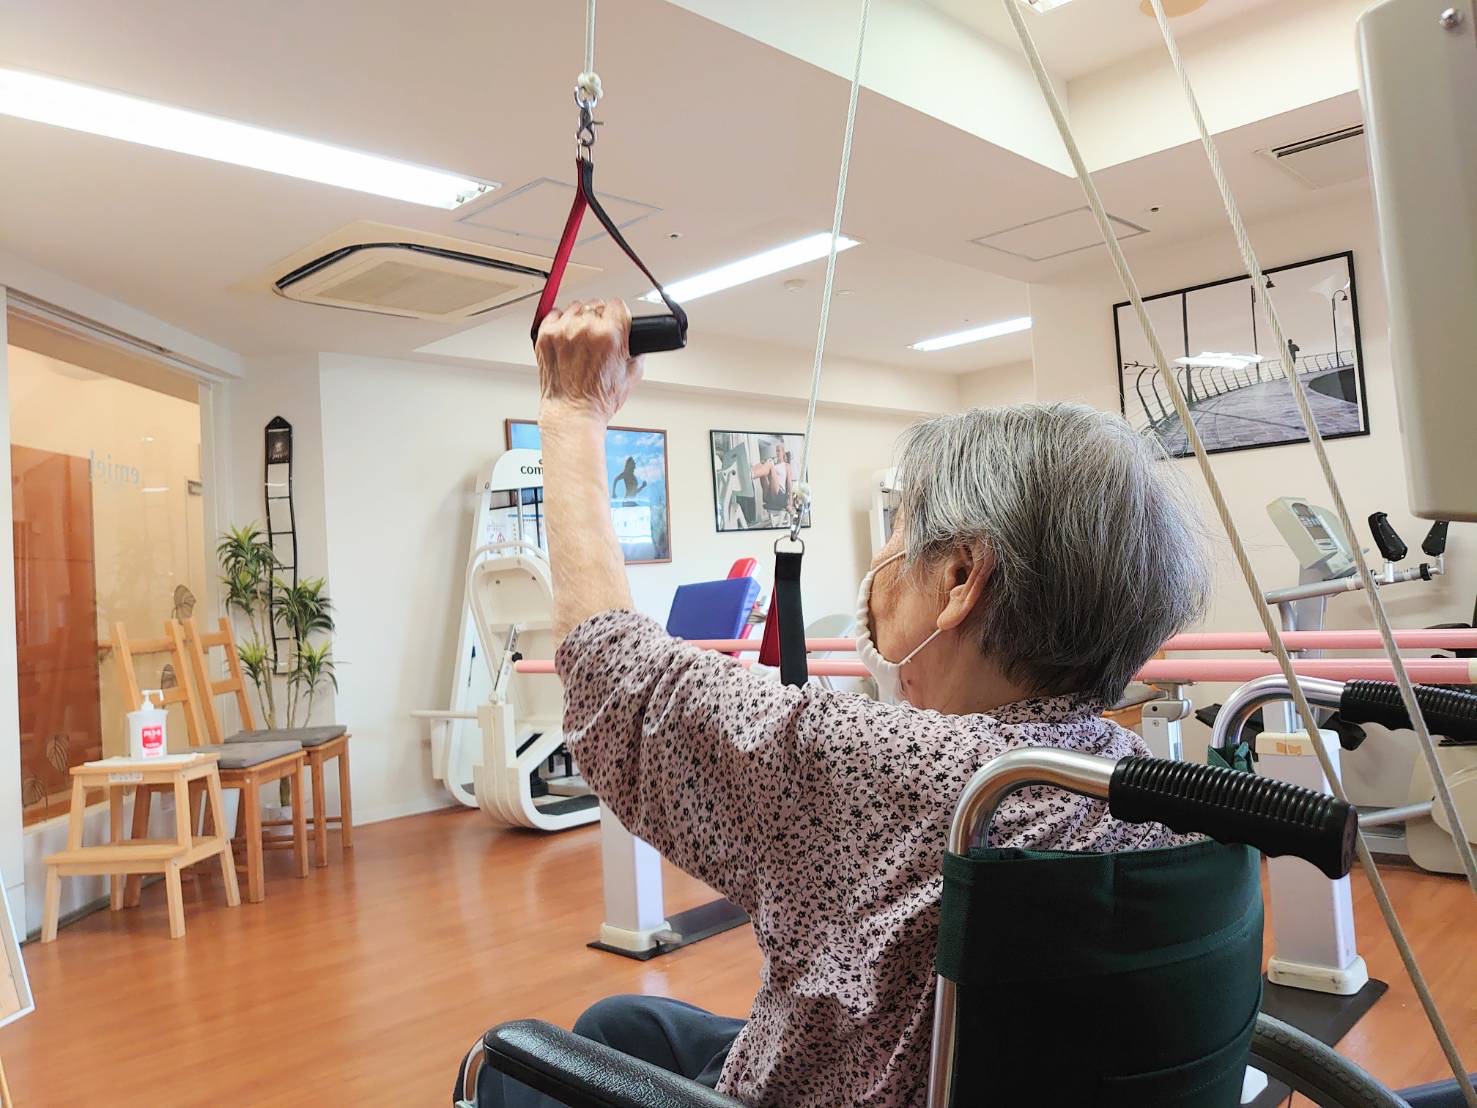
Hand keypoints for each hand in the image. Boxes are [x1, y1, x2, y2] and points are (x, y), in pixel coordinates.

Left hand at [535, 299, 642, 424]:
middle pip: (596, 304)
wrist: (572, 413)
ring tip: (581, 339)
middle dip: (600, 318)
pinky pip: (555, 314)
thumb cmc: (597, 400)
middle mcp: (585, 330)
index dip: (618, 315)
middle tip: (598, 337)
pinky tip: (566, 337)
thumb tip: (637, 343)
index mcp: (610, 335)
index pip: (617, 305)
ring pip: (576, 307)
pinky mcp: (546, 336)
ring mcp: (563, 332)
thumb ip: (637, 352)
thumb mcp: (632, 376)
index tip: (616, 321)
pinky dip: (560, 322)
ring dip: (580, 319)